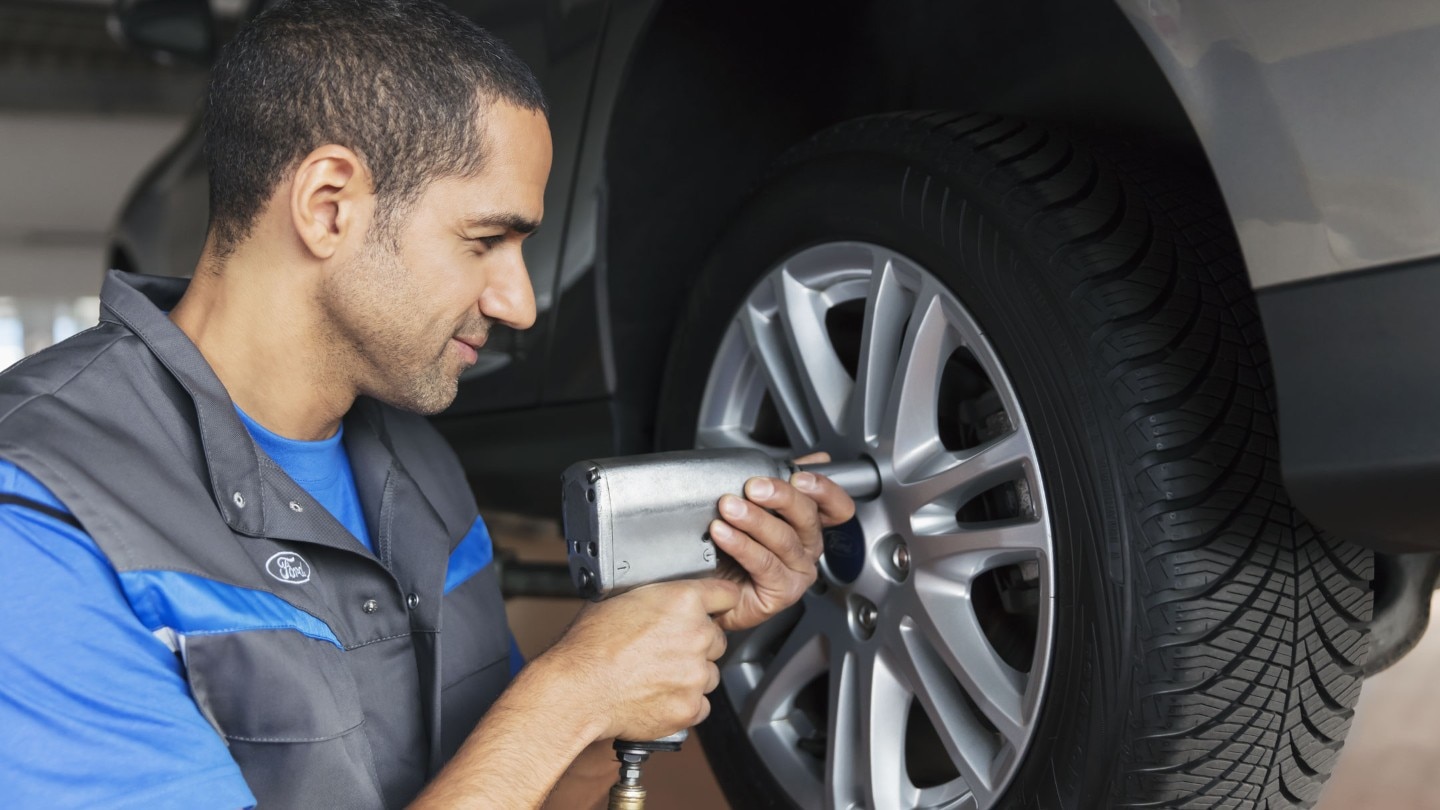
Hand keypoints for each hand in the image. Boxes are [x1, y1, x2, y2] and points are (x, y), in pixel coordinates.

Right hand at [538, 578, 738, 741]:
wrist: (578, 690)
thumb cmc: (589, 646)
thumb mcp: (621, 599)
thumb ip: (656, 597)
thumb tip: (664, 599)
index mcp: (683, 601)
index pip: (726, 594)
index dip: (719, 602)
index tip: (717, 608)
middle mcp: (697, 635)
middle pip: (717, 638)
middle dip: (697, 643)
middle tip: (666, 649)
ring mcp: (696, 674)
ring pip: (709, 673)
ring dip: (691, 674)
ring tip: (657, 675)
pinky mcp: (690, 707)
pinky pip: (701, 704)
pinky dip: (685, 702)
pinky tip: (659, 695)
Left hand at [707, 452, 855, 631]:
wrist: (707, 588)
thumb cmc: (729, 549)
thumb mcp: (755, 505)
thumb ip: (782, 480)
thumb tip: (816, 458)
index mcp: (807, 524)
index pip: (835, 506)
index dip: (825, 489)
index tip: (799, 476)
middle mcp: (807, 547)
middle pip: (807, 517)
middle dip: (780, 496)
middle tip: (752, 486)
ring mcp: (797, 571)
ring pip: (783, 539)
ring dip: (754, 519)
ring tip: (729, 507)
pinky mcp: (782, 592)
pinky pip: (764, 563)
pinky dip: (741, 545)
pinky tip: (723, 533)